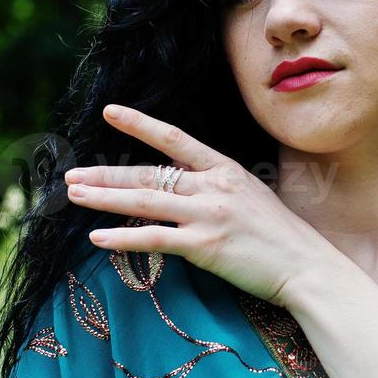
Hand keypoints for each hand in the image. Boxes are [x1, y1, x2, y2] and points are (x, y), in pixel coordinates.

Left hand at [62, 104, 328, 307]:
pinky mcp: (204, 246)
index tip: (108, 112)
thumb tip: (180, 184)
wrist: (306, 265)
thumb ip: (215, 187)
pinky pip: (154, 239)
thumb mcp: (249, 196)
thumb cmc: (280, 236)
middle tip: (71, 174)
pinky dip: (123, 238)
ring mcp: (208, 215)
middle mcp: (213, 187)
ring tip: (74, 195)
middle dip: (106, 174)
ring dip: (104, 198)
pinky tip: (98, 237)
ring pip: (144, 202)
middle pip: (148, 174)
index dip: (139, 123)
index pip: (174, 138)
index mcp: (224, 169)